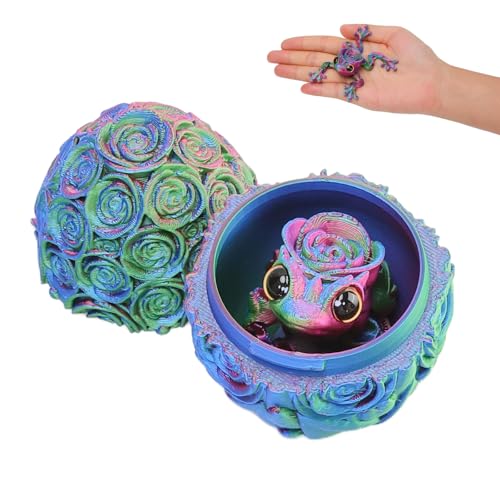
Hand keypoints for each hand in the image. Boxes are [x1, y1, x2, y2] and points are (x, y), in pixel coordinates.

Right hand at [267, 24, 447, 114]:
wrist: (432, 83)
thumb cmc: (418, 58)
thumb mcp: (395, 33)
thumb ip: (367, 30)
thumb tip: (340, 28)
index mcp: (358, 49)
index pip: (325, 45)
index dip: (304, 44)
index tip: (284, 44)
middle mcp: (352, 66)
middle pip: (316, 60)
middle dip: (293, 59)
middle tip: (270, 58)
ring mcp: (353, 83)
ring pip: (320, 76)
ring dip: (297, 74)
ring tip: (277, 71)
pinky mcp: (359, 98)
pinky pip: (334, 92)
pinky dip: (319, 89)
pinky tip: (302, 87)